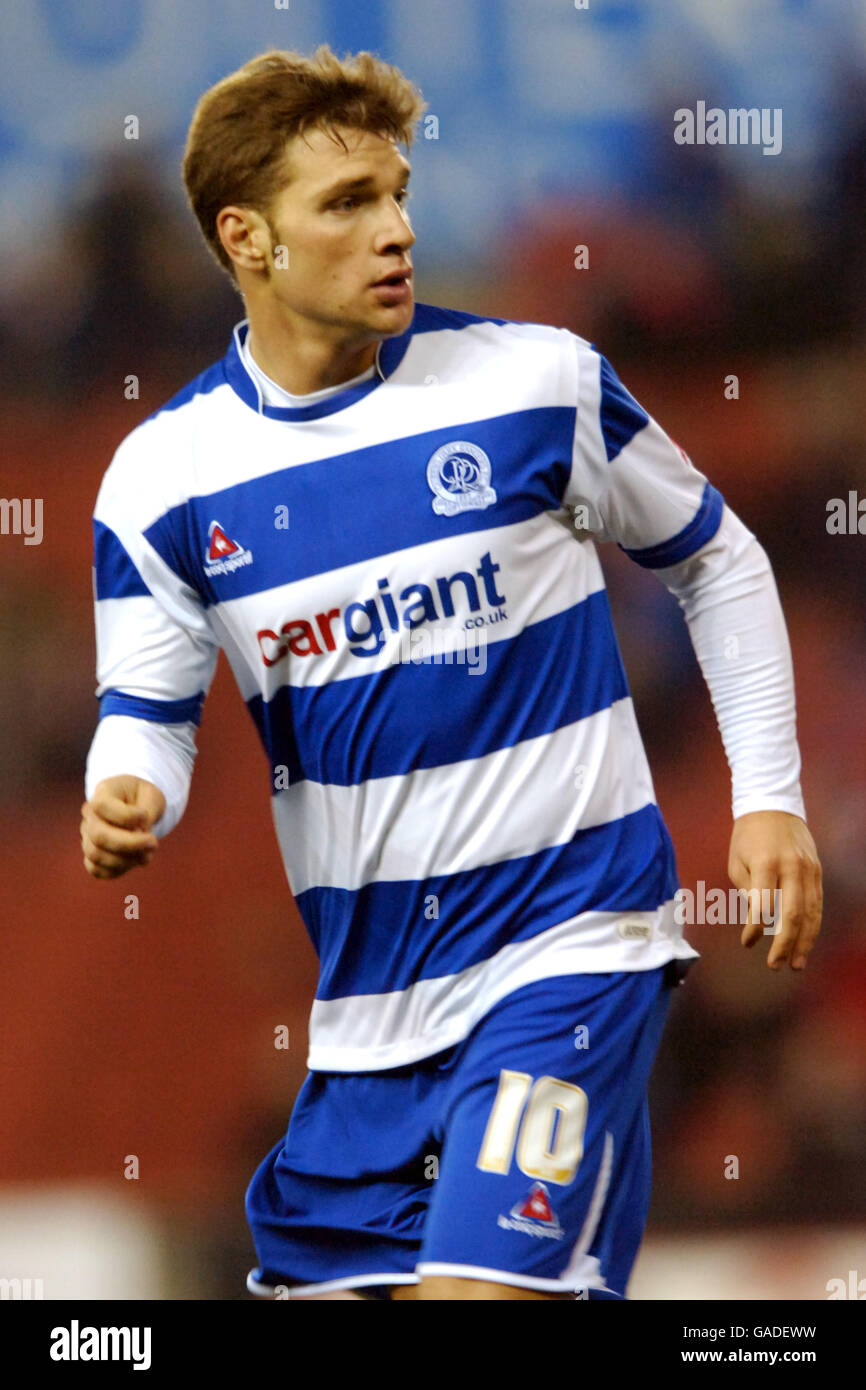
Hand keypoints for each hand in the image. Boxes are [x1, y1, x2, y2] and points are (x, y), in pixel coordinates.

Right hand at [80, 776, 166, 879]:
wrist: (137, 807)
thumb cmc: (144, 798)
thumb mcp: (153, 796)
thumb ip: (148, 812)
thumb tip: (139, 833)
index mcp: (103, 792)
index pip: (102, 805)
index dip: (127, 816)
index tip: (145, 816)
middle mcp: (90, 815)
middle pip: (98, 835)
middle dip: (130, 844)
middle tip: (153, 842)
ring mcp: (87, 836)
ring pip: (96, 856)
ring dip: (126, 860)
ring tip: (148, 854)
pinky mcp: (92, 855)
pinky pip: (97, 870)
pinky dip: (119, 870)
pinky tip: (136, 860)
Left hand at [728, 811, 821, 970]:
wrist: (773, 806)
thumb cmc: (747, 837)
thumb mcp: (737, 861)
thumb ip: (747, 891)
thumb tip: (759, 921)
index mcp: (766, 862)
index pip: (764, 903)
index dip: (756, 927)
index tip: (747, 943)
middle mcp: (791, 866)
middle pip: (792, 912)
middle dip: (785, 943)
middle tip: (776, 965)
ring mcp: (808, 868)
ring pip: (810, 912)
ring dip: (804, 941)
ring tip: (796, 964)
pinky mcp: (816, 870)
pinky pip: (817, 903)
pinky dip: (811, 925)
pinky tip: (805, 942)